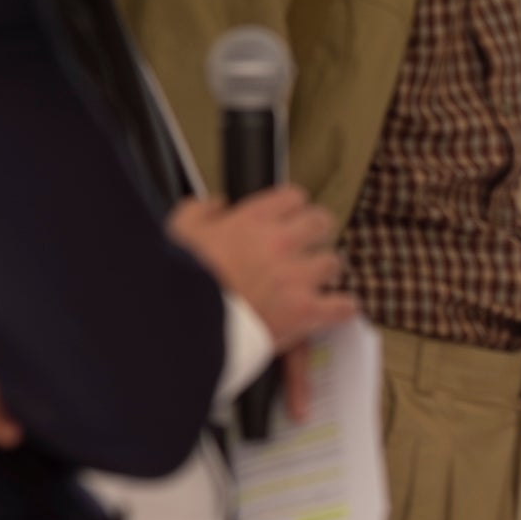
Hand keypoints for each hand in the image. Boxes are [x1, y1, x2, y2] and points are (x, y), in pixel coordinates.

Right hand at [169, 187, 354, 352]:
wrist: (185, 323)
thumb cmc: (178, 280)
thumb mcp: (177, 231)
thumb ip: (200, 211)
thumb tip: (218, 204)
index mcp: (251, 220)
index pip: (292, 197)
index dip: (292, 208)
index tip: (289, 217)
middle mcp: (280, 242)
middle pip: (320, 222)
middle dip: (316, 232)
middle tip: (308, 245)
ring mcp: (297, 276)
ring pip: (333, 262)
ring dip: (324, 271)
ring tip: (313, 280)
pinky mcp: (306, 310)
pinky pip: (343, 305)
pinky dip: (341, 308)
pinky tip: (335, 309)